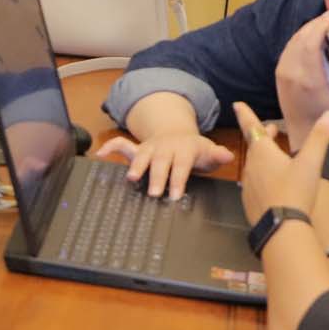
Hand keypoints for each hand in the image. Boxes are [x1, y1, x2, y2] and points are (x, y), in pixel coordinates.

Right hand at [94, 127, 235, 201]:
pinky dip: (110, 147)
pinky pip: (122, 144)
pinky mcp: (137, 148)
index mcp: (184, 148)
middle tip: (154, 193)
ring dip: (136, 165)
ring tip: (131, 178)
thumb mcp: (208, 152)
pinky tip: (100, 154)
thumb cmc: (194, 151)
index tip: (175, 195)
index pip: (181, 164)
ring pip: (141, 154)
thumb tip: (228, 156)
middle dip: (156, 176)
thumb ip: (217, 155)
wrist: (178, 135)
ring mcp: (150, 147)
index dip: (178, 179)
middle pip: (160, 161)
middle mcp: (165, 147)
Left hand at [233, 103, 328, 228]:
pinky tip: (275, 184)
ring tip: (276, 155)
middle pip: (256, 145)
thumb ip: (320, 137)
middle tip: (271, 128)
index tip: (236, 104)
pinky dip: (264, 177)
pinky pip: (255, 183)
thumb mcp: (311, 162)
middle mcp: (251, 166)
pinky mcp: (249, 202)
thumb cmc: (295, 191)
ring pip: (255, 164)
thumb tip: (328, 114)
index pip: (252, 127)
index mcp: (263, 152)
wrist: (281, 228)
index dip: (245, 114)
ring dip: (264, 156)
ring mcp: (247, 185)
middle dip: (263, 135)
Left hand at [273, 12, 328, 145]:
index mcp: (309, 79)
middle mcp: (292, 73)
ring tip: (324, 23)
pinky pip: (287, 49)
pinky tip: (311, 36)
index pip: (311, 42)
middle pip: (301, 37)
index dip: (322, 25)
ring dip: (307, 28)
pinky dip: (299, 38)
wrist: (301, 133)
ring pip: (292, 41)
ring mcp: (283, 73)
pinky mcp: (279, 75)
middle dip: (316, 22)